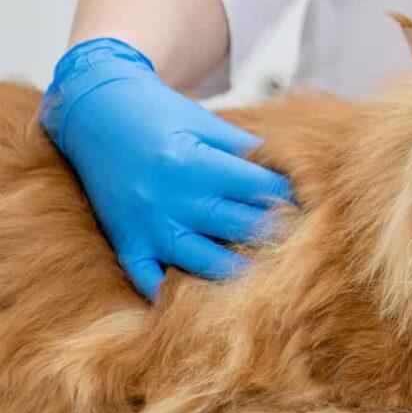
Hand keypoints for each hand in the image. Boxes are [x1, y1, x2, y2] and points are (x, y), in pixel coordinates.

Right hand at [41, 38, 291, 298]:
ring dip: (236, 268)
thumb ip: (245, 149)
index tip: (313, 202)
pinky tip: (200, 300)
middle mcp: (171, 197)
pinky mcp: (125, 240)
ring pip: (202, 260)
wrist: (96, 112)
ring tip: (266, 274)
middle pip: (237, 225)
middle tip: (303, 241)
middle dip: (273, 232)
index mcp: (195, 162)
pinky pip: (148, 278)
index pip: (258, 187)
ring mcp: (147, 223)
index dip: (289, 195)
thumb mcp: (206, 122)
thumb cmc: (162, 114)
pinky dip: (171, 291)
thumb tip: (290, 172)